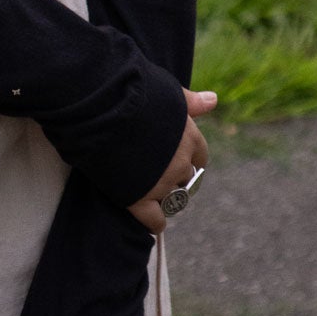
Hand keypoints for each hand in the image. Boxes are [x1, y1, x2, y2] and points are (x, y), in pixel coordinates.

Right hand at [128, 88, 216, 235]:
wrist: (102, 108)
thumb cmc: (134, 93)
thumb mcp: (167, 93)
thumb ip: (191, 102)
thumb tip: (213, 100)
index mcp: (189, 137)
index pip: (200, 157)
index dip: (187, 157)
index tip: (175, 157)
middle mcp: (180, 163)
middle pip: (185, 179)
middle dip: (173, 176)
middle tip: (155, 171)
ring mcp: (161, 183)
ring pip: (172, 199)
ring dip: (164, 197)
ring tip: (148, 191)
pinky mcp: (139, 198)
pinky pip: (154, 220)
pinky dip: (155, 223)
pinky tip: (152, 222)